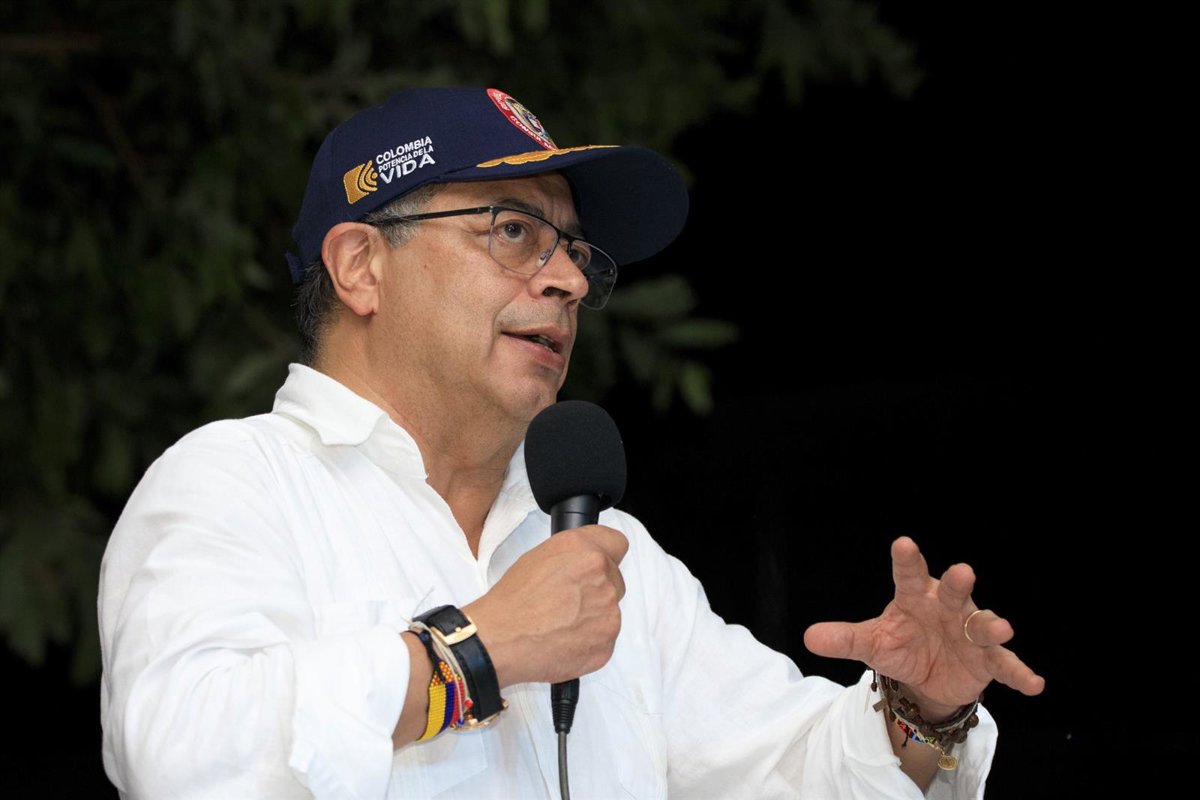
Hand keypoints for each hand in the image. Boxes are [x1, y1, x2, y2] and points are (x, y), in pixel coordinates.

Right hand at [464, 525, 627, 686]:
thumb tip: (585, 561)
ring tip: (562, 623)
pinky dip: (590, 641)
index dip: (606, 555)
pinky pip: (605, 638)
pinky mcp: (606, 642)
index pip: (617, 543)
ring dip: (594, 616)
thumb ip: (573, 554)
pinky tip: (565, 639)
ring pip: (610, 610)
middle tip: (569, 600)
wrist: (501, 639)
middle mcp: (601, 575)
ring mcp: (608, 611)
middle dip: (597, 589)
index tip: (599, 565)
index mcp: (583, 549)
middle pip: (615, 579)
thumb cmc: (513, 601)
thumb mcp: (538, 557)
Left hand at [803, 536, 1044, 717]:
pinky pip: (1006, 667)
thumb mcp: (872, 643)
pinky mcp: (988, 662)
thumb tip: (809, 637)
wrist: (927, 677)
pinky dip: (1020, 674)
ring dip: (992, 626)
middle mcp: (947, 609)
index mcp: (915, 598)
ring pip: (983, 626)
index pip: (907, 576)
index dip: (906, 560)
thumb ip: (845, 638)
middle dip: (957, 584)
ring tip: (1001, 627)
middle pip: (952, 593)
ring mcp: (970, 635)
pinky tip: (1034, 683)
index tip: (903, 543)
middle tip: (962, 571)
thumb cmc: (902, 643)